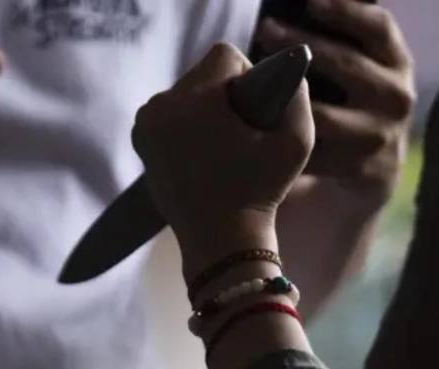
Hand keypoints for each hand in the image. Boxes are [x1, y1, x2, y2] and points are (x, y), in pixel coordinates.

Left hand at [132, 43, 314, 262]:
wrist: (220, 242)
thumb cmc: (260, 192)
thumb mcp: (297, 141)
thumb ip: (297, 95)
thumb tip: (287, 73)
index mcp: (194, 101)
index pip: (225, 56)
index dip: (249, 78)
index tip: (255, 113)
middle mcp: (161, 106)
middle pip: (203, 73)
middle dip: (224, 94)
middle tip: (240, 135)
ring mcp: (145, 124)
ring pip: (185, 92)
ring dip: (205, 108)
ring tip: (222, 147)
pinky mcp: (141, 141)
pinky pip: (169, 113)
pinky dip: (186, 123)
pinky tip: (203, 152)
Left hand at [257, 0, 414, 208]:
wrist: (370, 170)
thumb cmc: (349, 104)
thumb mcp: (354, 71)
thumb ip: (337, 44)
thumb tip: (291, 16)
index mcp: (397, 62)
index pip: (379, 27)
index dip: (347, 11)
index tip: (309, 1)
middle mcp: (397, 96)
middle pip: (347, 64)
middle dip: (300, 44)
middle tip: (265, 30)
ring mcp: (382, 135)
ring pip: (325, 116)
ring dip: (286, 100)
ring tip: (252, 85)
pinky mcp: (365, 169)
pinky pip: (316, 154)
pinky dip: (284, 143)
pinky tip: (257, 132)